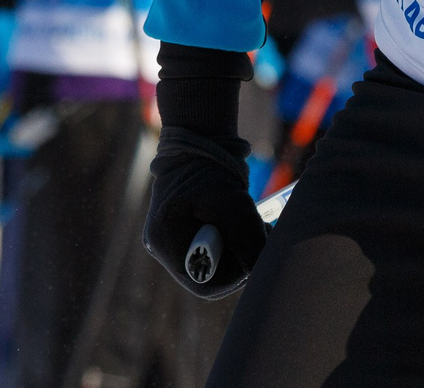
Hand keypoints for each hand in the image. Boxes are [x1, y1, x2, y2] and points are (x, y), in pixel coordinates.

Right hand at [143, 127, 264, 298]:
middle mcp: (162, 246)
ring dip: (238, 249)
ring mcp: (170, 239)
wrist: (197, 140)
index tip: (255, 258)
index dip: (234, 278)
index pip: (202, 283)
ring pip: (212, 262)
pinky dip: (230, 239)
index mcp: (165, 242)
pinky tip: (241, 221)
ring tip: (255, 225)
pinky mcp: (182, 231)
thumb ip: (247, 242)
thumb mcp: (233, 205)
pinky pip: (210, 248)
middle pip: (208, 274)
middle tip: (261, 237)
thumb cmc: (211, 170)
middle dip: (239, 261)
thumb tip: (261, 272)